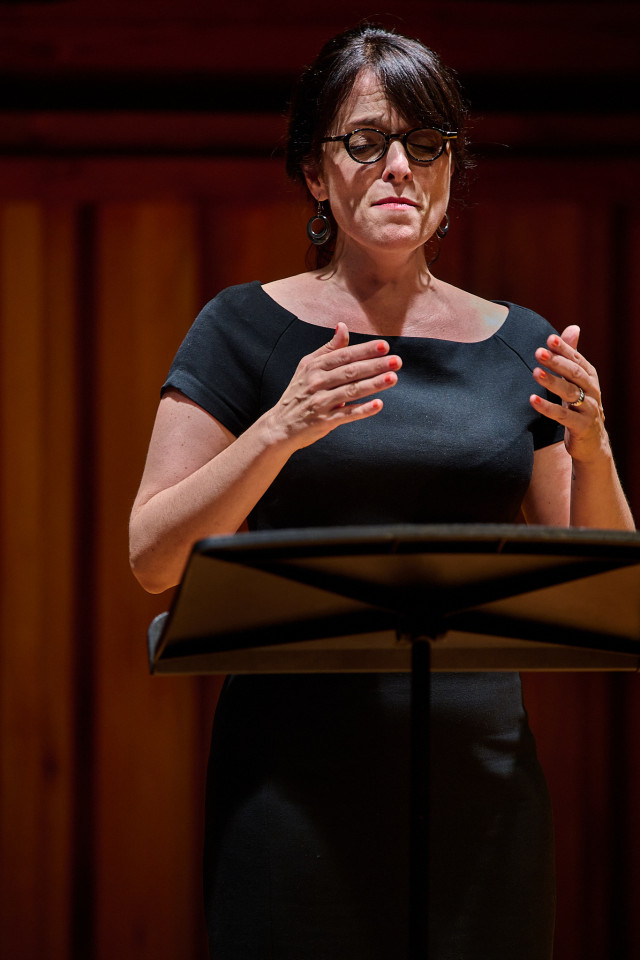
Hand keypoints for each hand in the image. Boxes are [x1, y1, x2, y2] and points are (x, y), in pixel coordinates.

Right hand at [267, 322, 400, 449]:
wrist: (280, 425)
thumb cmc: (298, 393)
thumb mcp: (308, 367)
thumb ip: (328, 349)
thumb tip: (343, 326)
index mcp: (314, 367)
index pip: (344, 356)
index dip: (364, 350)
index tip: (384, 346)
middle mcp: (317, 383)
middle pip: (350, 372)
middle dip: (375, 365)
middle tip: (397, 361)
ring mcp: (320, 403)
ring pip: (351, 391)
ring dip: (374, 384)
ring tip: (393, 378)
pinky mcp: (324, 421)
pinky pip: (346, 415)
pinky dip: (362, 410)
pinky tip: (378, 405)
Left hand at [530, 325, 608, 462]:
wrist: (591, 443)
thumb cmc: (579, 407)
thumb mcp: (577, 381)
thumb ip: (572, 357)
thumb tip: (572, 327)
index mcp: (589, 378)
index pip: (577, 359)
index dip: (565, 349)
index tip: (549, 338)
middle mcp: (592, 391)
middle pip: (575, 374)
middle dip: (557, 362)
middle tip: (539, 353)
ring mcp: (588, 409)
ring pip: (570, 393)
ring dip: (552, 382)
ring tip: (535, 372)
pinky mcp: (581, 426)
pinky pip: (563, 416)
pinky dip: (547, 408)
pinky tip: (532, 400)